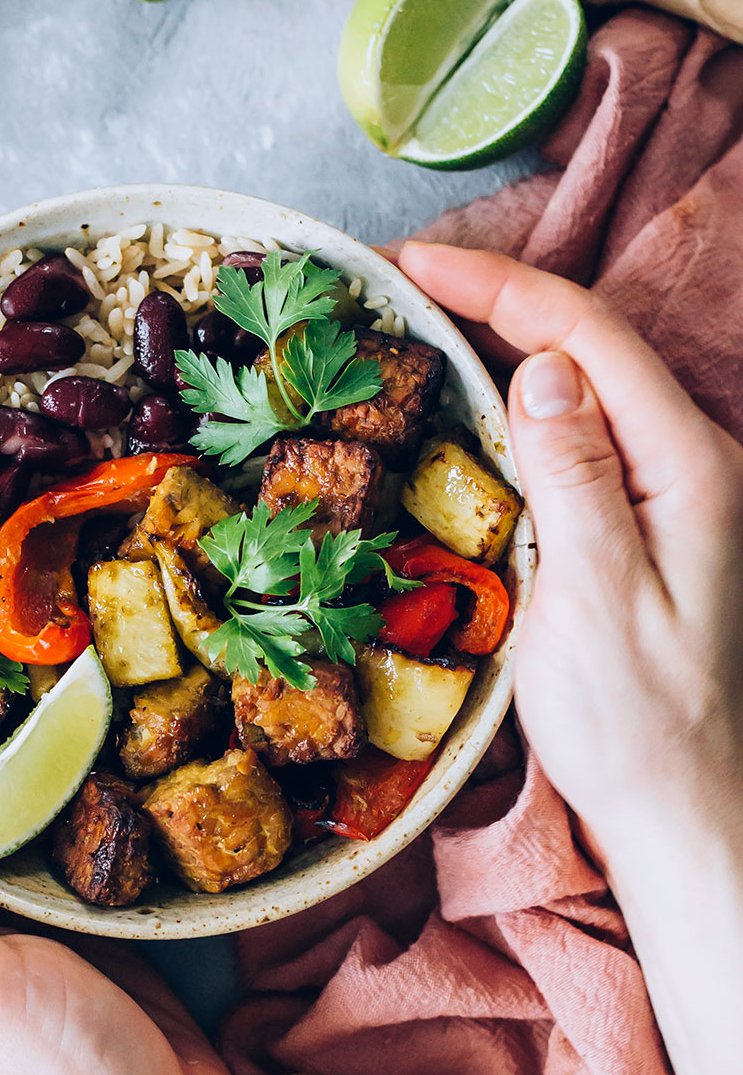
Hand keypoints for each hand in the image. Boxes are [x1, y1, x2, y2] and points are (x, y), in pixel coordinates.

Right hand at [397, 243, 742, 873]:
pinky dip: (507, 407)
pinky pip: (569, 438)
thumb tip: (540, 368)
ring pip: (573, 387)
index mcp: (686, 467)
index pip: (585, 339)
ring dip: (493, 346)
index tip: (408, 265)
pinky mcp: (634, 525)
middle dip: (488, 300)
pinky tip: (460, 406)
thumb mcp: (598, 601)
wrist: (681, 809)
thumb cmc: (642, 725)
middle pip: (583, 346)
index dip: (496, 289)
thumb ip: (575, 478)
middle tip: (390, 287)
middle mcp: (684, 463)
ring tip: (409, 327)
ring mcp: (660, 493)